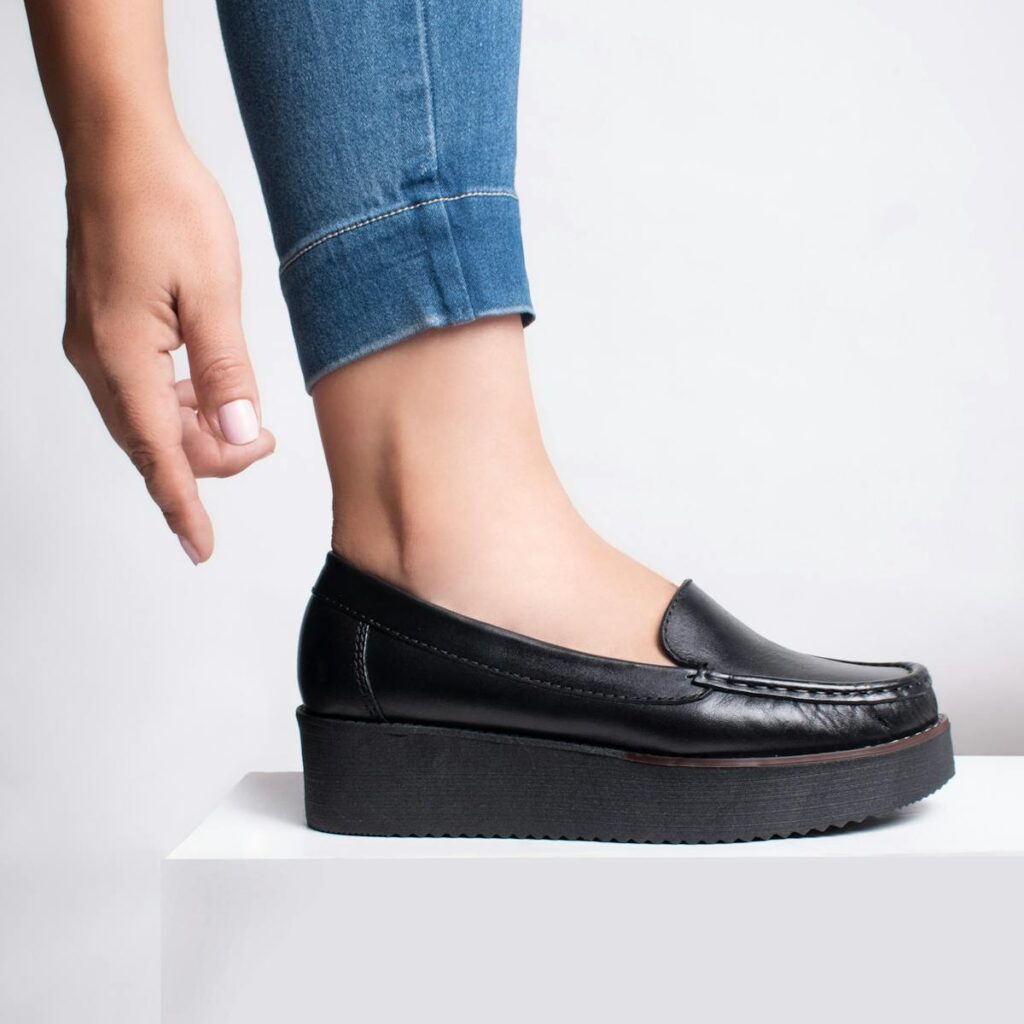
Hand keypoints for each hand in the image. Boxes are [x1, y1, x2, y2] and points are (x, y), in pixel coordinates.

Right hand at [61, 133, 273, 563]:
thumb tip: (239, 434)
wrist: (121, 148)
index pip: (158, 456)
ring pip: (148, 420)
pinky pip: (143, 390)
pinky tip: (212, 392)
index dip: (183, 507)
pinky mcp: (105, 329)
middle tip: (263, 444)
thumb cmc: (165, 206)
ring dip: (196, 432)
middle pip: (154, 443)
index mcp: (123, 358)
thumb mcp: (212, 294)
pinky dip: (180, 404)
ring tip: (247, 421)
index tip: (200, 548)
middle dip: (208, 459)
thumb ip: (227, 373)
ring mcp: (96, 345)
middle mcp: (98, 360)